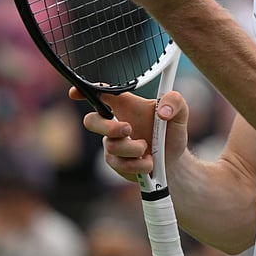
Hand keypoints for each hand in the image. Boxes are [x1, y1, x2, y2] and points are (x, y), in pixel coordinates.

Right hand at [74, 89, 190, 181]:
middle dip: (108, 127)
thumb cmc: (172, 134)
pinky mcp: (115, 163)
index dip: (85, 91)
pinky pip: (119, 164)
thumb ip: (175, 102)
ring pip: (111, 146)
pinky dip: (138, 164)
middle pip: (91, 121)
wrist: (174, 164)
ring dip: (133, 149)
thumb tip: (162, 111)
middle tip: (128, 130)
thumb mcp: (181, 114)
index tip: (74, 93)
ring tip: (149, 150)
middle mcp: (114, 123)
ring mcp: (112, 144)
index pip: (101, 94)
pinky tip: (149, 163)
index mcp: (126, 105)